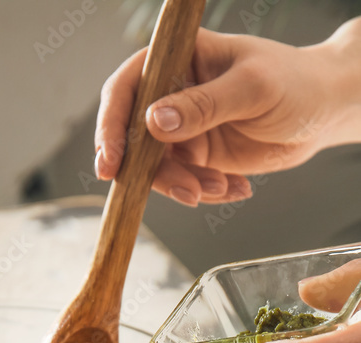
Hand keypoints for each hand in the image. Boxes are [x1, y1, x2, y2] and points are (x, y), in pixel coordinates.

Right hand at [94, 22, 360, 206]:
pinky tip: (235, 187)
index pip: (128, 86)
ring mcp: (182, 127)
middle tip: (183, 191)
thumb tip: (154, 122)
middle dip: (151, 170)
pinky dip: (203, 191)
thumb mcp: (252, 89)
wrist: (323, 113)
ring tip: (219, 187)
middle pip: (133, 136)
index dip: (112, 124)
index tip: (112, 163)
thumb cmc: (295, 83)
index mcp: (180, 58)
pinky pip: (181, 182)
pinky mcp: (196, 156)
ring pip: (156, 167)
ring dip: (183, 185)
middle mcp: (173, 92)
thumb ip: (203, 105)